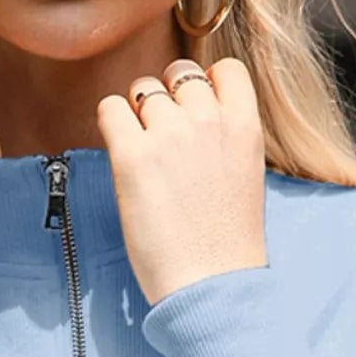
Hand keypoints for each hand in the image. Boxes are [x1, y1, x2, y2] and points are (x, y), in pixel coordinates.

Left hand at [96, 56, 267, 309]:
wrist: (211, 286)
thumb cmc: (227, 248)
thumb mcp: (246, 178)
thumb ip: (226, 139)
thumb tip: (195, 120)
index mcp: (245, 126)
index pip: (224, 70)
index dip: (205, 85)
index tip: (196, 113)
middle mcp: (208, 120)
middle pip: (178, 76)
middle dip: (169, 101)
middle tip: (165, 144)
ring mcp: (169, 135)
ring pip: (143, 91)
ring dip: (139, 117)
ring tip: (145, 160)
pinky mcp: (133, 156)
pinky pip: (109, 110)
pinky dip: (111, 125)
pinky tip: (122, 157)